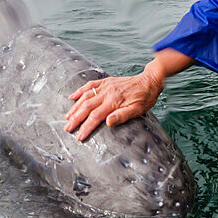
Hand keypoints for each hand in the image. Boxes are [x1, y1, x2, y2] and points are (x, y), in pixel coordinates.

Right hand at [63, 48, 193, 140]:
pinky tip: (72, 97)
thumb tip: (107, 122)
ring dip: (75, 107)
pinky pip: (90, 85)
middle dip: (76, 119)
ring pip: (85, 96)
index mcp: (114, 102)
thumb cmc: (145, 98)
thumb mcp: (138, 110)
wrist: (150, 81)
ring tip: (67, 117)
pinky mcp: (106, 81)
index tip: (79, 137)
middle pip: (87, 107)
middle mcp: (107, 93)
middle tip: (67, 129)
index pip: (95, 117)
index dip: (86, 127)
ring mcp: (105, 86)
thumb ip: (122, 116)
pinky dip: (79, 91)